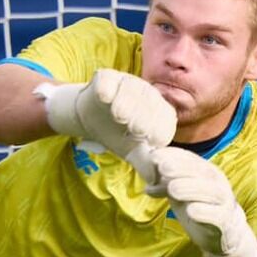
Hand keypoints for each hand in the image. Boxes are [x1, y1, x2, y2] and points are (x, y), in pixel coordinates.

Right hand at [37, 68, 176, 162]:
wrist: (92, 118)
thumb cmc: (117, 134)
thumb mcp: (132, 150)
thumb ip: (144, 162)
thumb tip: (155, 179)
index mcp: (159, 111)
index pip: (164, 120)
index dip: (158, 130)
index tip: (149, 141)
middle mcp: (147, 93)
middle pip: (149, 103)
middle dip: (143, 116)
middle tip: (133, 129)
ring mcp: (127, 82)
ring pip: (130, 89)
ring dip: (126, 103)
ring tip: (119, 116)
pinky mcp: (107, 77)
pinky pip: (108, 80)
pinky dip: (106, 88)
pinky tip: (104, 97)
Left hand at [143, 146, 256, 256]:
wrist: (225, 234)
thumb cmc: (200, 208)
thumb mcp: (180, 194)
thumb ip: (165, 186)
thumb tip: (147, 186)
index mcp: (206, 172)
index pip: (189, 159)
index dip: (172, 156)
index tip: (154, 156)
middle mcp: (217, 183)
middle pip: (201, 172)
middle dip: (181, 168)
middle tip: (162, 168)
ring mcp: (224, 202)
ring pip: (211, 192)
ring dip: (191, 188)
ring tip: (172, 189)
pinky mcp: (226, 222)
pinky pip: (218, 216)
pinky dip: (205, 212)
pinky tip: (191, 211)